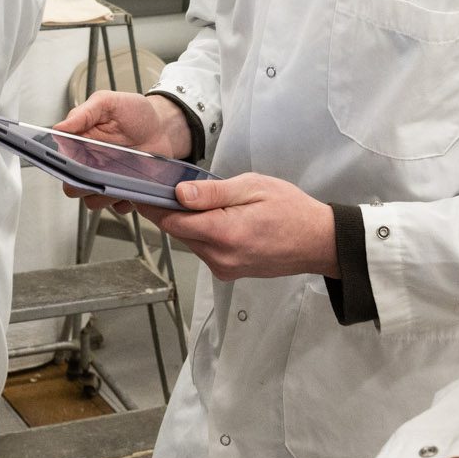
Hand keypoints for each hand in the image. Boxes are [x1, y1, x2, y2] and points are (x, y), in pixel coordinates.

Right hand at [51, 91, 192, 212]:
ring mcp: (108, 180)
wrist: (164, 126)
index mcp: (80, 145)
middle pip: (74, 188)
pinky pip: (119, 205)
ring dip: (105, 194)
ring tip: (121, 177)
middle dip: (83, 185)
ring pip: (94, 201)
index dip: (64, 168)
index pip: (61, 164)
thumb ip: (83, 113)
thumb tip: (59, 127)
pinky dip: (126, 199)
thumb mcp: (107, 103)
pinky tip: (135, 184)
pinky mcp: (125, 191)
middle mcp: (91, 166)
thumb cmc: (136, 112)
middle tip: (99, 172)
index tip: (75, 164)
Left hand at [145, 172, 336, 280]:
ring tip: (199, 199)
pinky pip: (205, 249)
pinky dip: (202, 233)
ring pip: (190, 241)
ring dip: (188, 222)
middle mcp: (220, 257)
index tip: (139, 190)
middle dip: (170, 210)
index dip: (153, 205)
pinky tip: (216, 217)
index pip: (173, 221)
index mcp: (225, 234)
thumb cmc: (292, 210)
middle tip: (166, 186)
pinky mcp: (229, 272)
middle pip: (179, 232)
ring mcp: (224, 268)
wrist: (319, 242)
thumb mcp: (253, 187)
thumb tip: (179, 194)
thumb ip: (213, 193)